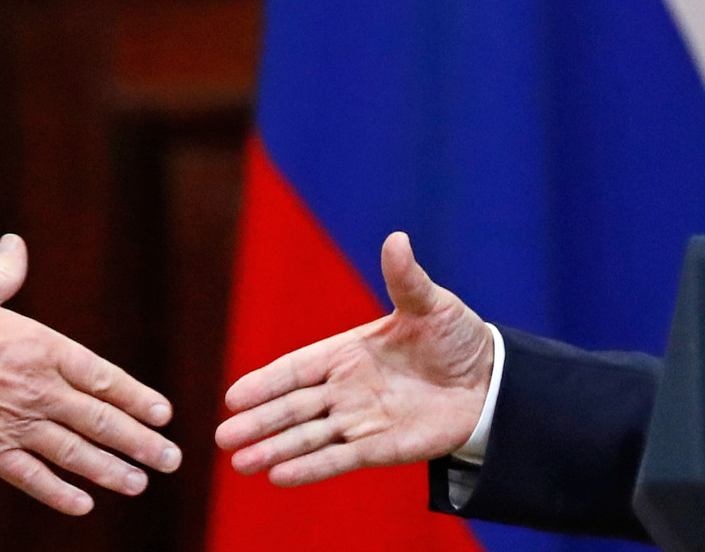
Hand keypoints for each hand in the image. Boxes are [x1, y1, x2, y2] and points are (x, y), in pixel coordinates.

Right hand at [0, 234, 180, 514]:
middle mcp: (38, 388)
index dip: (138, 398)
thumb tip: (14, 243)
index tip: (164, 414)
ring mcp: (15, 423)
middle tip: (170, 458)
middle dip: (141, 442)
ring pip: (76, 454)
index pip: (104, 378)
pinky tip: (83, 505)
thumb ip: (6, 272)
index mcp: (43, 347)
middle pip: (101, 421)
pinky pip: (33, 479)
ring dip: (112, 471)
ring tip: (139, 483)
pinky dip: (60, 494)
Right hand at [215, 231, 493, 486]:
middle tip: (222, 437)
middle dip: (258, 423)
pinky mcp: (380, 447)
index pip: (296, 369)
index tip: (233, 397)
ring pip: (308, 437)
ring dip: (274, 450)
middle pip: (292, 408)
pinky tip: (278, 477)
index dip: (265, 383)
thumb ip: (406, 280)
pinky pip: (339, 459)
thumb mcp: (431, 305)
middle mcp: (345, 388)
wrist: (493, 383)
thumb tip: (397, 239)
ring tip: (240, 463)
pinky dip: (309, 468)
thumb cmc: (457, 338)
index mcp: (346, 352)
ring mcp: (359, 420)